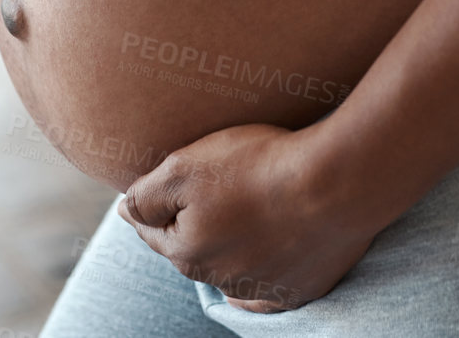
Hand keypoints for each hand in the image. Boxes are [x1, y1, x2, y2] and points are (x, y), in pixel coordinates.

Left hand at [117, 123, 377, 312]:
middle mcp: (219, 280)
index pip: (154, 229)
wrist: (335, 184)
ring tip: (243, 215)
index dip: (154, 205)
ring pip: (230, 269)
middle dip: (192, 226)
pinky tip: (261, 262)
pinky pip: (269, 291)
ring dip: (230, 247)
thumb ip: (146, 194)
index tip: (159, 187)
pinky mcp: (301, 288)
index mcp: (186, 251)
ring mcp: (262, 289)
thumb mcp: (184, 166)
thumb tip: (123, 211)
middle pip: (192, 249)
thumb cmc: (258, 167)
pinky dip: (262, 276)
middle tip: (205, 195)